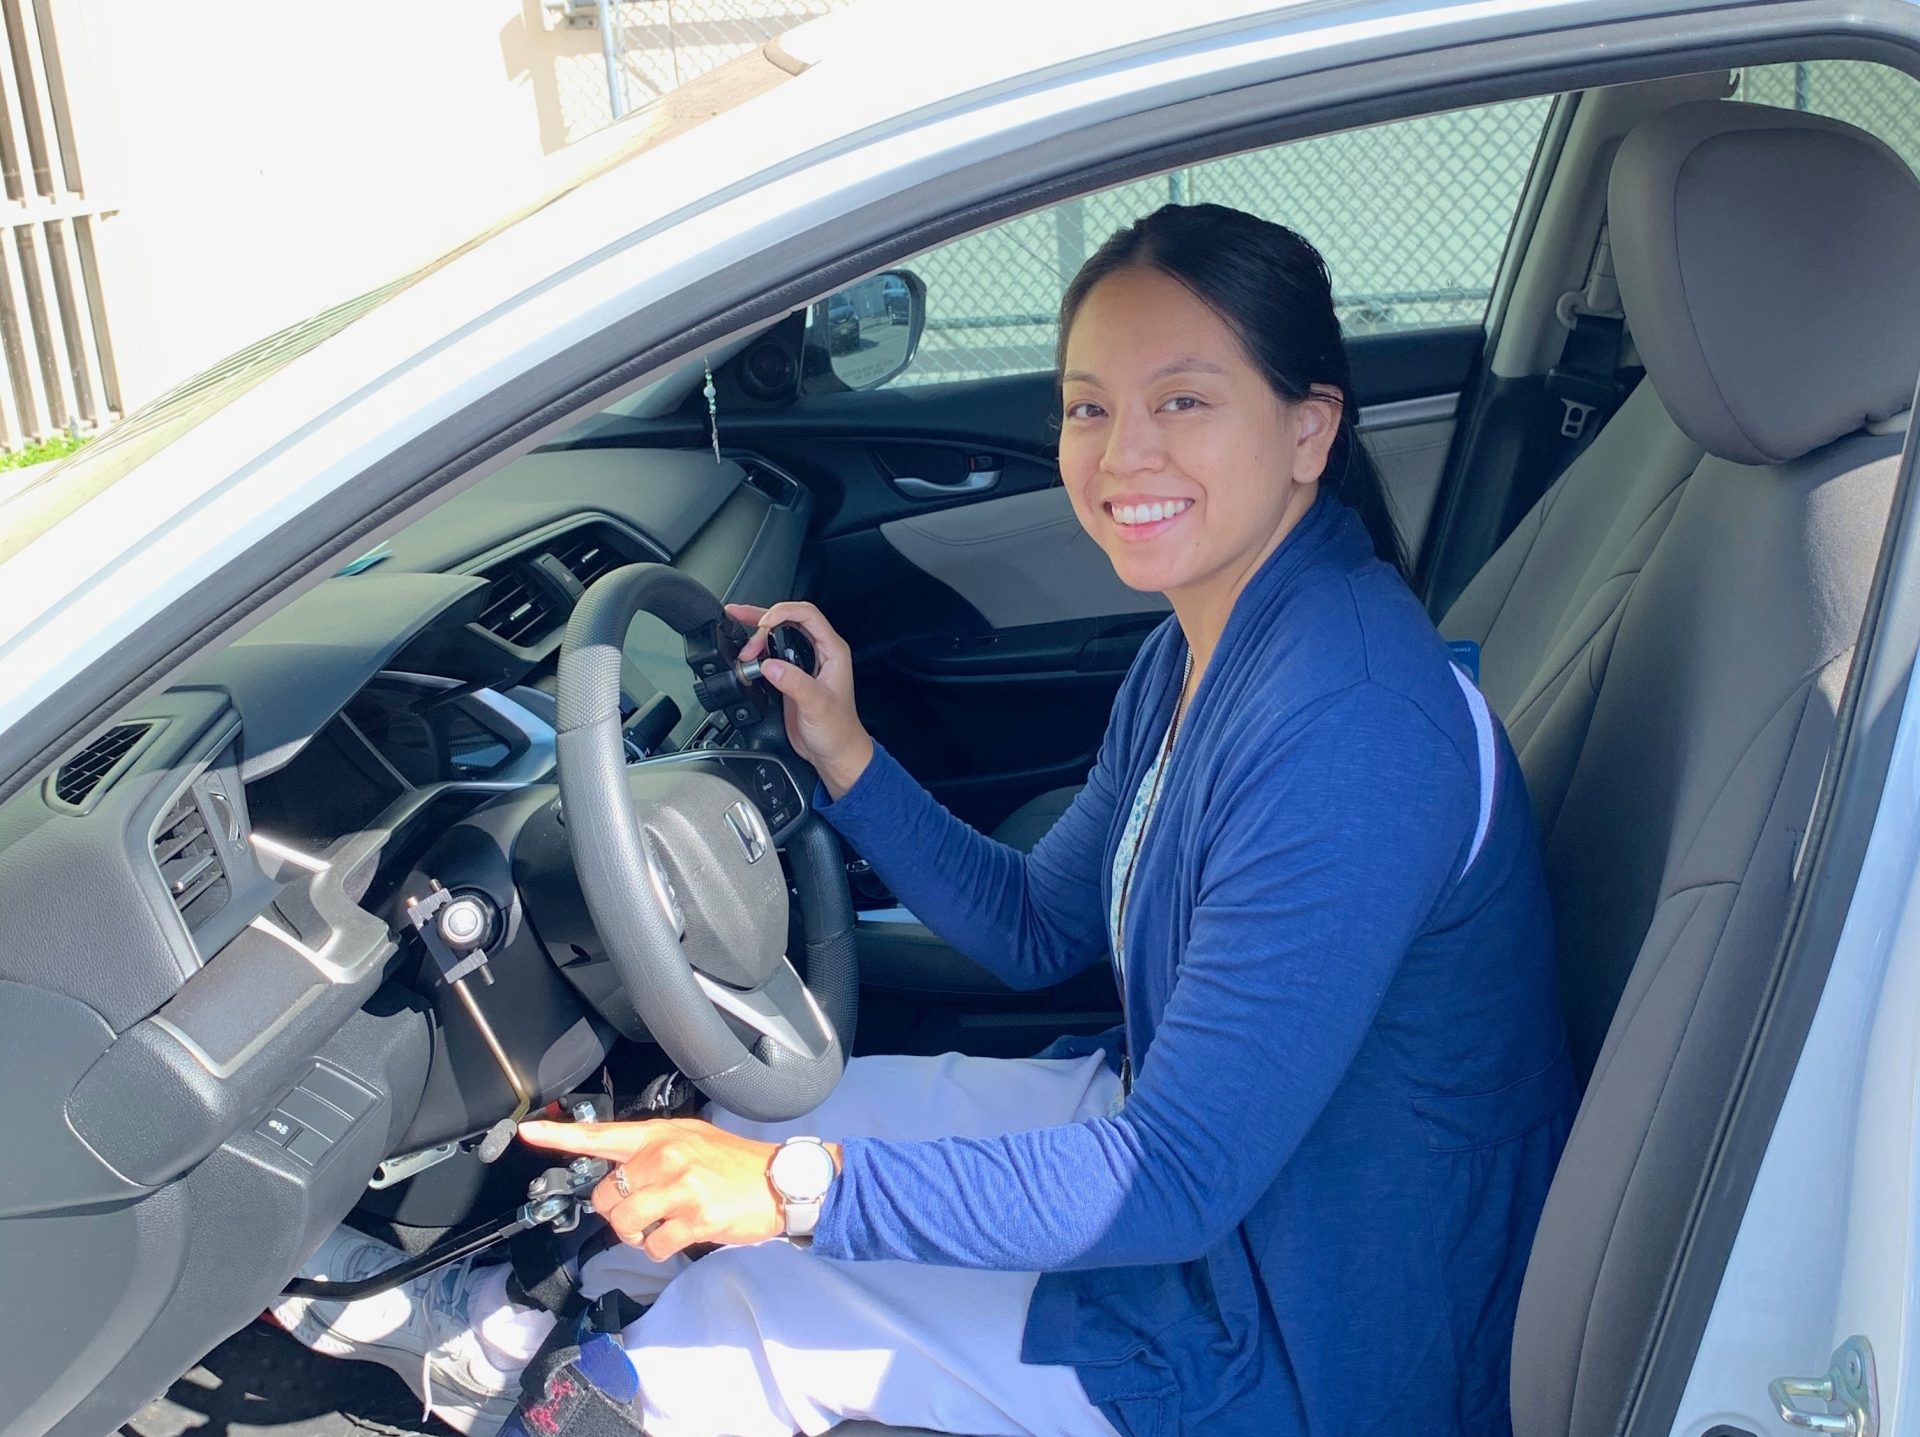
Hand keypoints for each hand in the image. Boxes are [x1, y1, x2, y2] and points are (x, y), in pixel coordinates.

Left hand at [518, 1118, 840, 1260]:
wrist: (781, 1182)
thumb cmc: (735, 1165)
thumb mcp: (693, 1141)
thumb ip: (653, 1152)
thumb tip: (616, 1179)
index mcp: (661, 1135)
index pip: (602, 1135)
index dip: (561, 1136)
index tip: (528, 1132)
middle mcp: (667, 1156)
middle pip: (605, 1196)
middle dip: (620, 1210)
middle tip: (650, 1207)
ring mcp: (681, 1187)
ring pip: (623, 1225)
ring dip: (638, 1234)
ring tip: (667, 1222)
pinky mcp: (695, 1218)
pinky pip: (652, 1246)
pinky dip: (662, 1248)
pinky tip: (685, 1232)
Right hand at [724, 600, 873, 797]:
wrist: (834, 752)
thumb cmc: (838, 730)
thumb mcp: (818, 705)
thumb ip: (795, 683)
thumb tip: (771, 666)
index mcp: (832, 651)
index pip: (808, 615)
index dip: (783, 612)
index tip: (763, 624)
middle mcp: (818, 652)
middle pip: (789, 619)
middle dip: (763, 621)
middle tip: (744, 633)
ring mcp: (803, 663)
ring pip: (778, 634)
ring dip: (757, 634)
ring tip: (739, 641)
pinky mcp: (790, 676)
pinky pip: (771, 653)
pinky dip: (756, 651)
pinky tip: (744, 654)